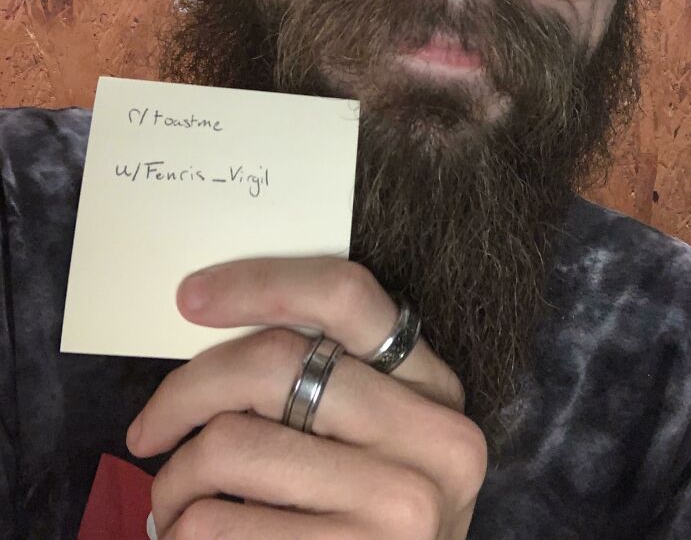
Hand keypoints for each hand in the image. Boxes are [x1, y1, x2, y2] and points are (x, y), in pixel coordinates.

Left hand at [126, 256, 487, 538]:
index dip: (259, 283)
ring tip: (174, 502)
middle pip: (273, 362)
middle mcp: (433, 437)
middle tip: (149, 430)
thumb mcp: (375, 443)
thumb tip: (207, 347)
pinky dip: (184, 531)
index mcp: (433, 385)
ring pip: (232, 444)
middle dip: (186, 393)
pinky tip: (194, 536)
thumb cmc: (368, 523)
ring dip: (176, 478)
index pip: (346, 295)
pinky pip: (218, 523)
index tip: (191, 298)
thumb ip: (323, 389)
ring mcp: (402, 507)